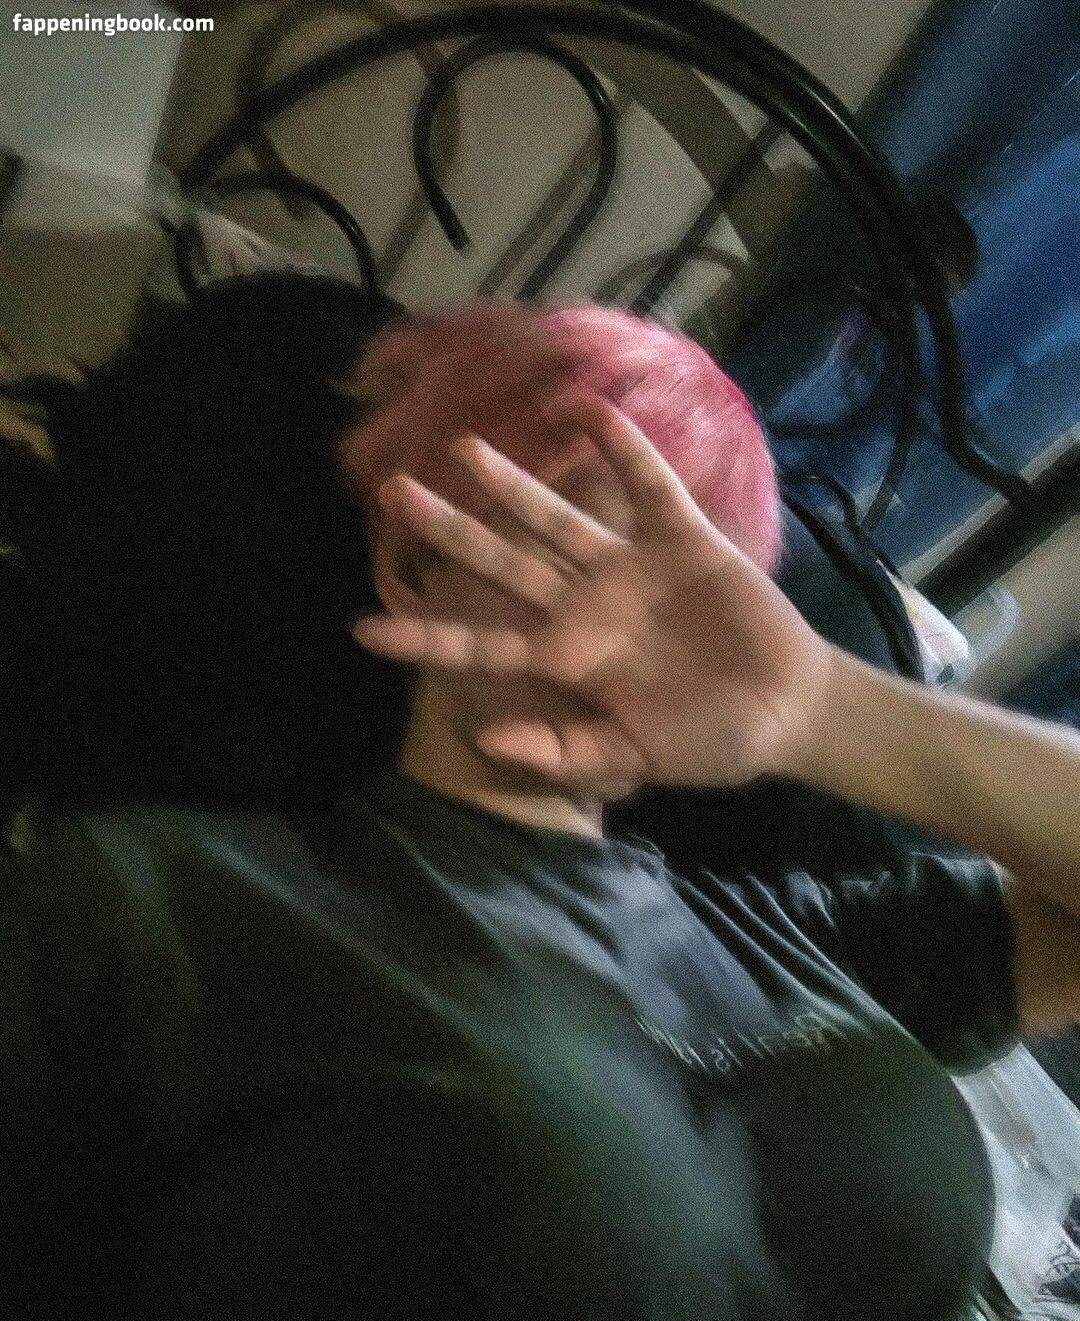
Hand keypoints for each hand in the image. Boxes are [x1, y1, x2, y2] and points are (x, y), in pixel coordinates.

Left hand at [351, 395, 837, 793]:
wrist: (786, 711)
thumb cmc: (706, 741)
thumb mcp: (632, 757)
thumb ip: (566, 751)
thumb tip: (490, 742)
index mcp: (566, 657)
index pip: (483, 645)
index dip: (426, 638)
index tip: (360, 631)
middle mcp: (584, 604)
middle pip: (504, 562)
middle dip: (452, 532)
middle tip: (395, 494)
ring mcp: (629, 567)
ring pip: (558, 518)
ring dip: (515, 485)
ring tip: (464, 449)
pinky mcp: (682, 539)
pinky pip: (646, 487)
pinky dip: (621, 451)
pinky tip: (586, 411)